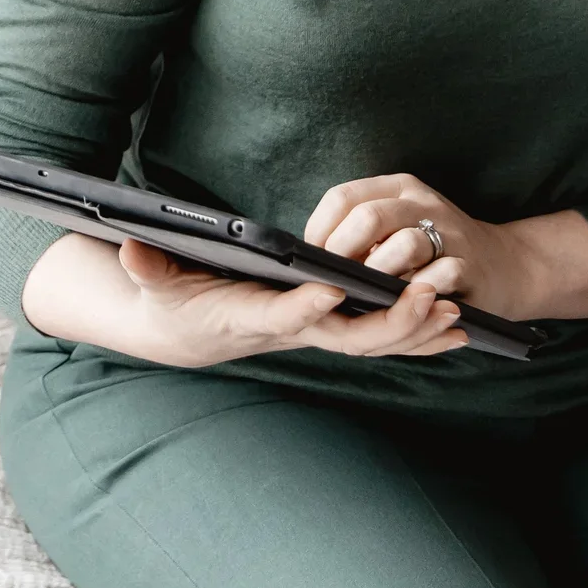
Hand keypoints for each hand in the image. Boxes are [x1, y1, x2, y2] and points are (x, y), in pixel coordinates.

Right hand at [113, 236, 468, 369]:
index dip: (307, 306)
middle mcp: (293, 329)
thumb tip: (127, 246)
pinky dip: (421, 336)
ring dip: (417, 329)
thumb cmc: (175, 300)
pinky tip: (460, 328)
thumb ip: (145, 266)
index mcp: (252, 316)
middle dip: (390, 321)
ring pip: (375, 341)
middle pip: (348, 336)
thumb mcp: (154, 281)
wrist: (190, 332)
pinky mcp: (332, 328)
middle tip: (429, 297)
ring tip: (458, 310)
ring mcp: (316, 333)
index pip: (283, 314)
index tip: (333, 289)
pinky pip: (384, 338)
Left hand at [302, 175, 587, 322]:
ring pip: (405, 245)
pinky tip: (406, 303)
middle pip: (369, 218)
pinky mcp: (469, 265)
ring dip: (381, 277)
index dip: (320, 231)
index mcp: (397, 188)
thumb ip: (360, 232)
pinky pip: (438, 278)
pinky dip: (417, 294)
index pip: (342, 197)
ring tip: (371, 294)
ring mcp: (449, 232)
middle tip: (337, 282)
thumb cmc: (433, 250)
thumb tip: (309, 256)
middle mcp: (422, 202)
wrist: (505, 265)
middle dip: (344, 255)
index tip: (312, 261)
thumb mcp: (397, 226)